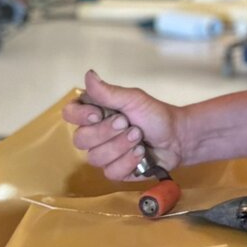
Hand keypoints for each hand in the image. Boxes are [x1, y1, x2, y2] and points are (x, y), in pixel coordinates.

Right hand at [61, 70, 184, 180]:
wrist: (177, 137)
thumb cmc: (154, 114)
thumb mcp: (133, 99)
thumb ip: (108, 92)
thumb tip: (88, 74)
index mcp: (95, 113)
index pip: (70, 114)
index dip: (80, 116)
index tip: (99, 114)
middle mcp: (94, 134)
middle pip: (81, 139)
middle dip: (108, 132)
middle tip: (130, 124)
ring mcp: (103, 154)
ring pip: (95, 158)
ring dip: (121, 147)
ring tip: (139, 138)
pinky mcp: (115, 171)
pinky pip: (111, 172)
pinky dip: (128, 161)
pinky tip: (141, 154)